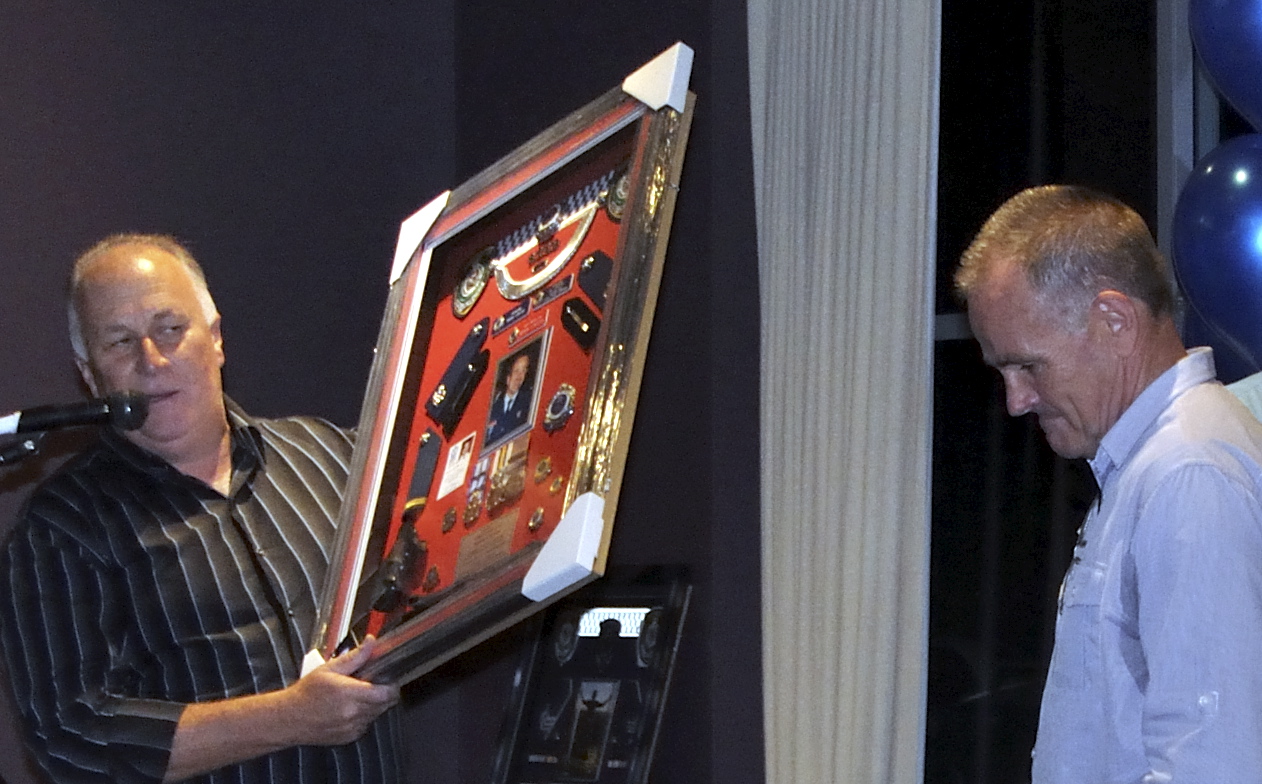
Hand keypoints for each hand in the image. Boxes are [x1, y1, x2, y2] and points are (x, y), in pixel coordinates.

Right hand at [278, 636, 399, 745]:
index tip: (389, 680)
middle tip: (372, 684)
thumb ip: (355, 657)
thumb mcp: (330, 668)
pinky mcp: (349, 737)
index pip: (387, 694)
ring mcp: (352, 727)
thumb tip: (370, 643)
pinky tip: (349, 709)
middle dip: (383, 694)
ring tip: (356, 696)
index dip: (392, 686)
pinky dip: (363, 717)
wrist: (289, 718)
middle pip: (385, 704)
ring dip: (373, 705)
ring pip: (376, 715)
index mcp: (350, 694)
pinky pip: (365, 725)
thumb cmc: (306, 693)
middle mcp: (353, 713)